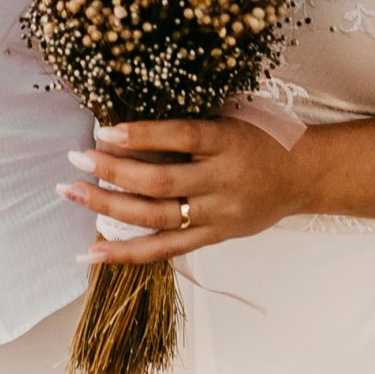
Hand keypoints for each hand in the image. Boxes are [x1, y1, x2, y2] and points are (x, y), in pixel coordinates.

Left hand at [59, 116, 304, 266]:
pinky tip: (92, 251)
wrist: (302, 176)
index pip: (181, 136)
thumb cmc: (259, 140)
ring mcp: (218, 214)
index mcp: (228, 142)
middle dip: (113, 171)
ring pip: (156, 217)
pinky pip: (164, 249)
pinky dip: (125, 252)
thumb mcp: (230, 120)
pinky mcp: (214, 237)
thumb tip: (124, 129)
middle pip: (161, 182)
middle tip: (76, 158)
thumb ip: (187, 129)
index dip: (142, 135)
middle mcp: (223, 180)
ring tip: (71, 192)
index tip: (103, 130)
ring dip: (108, 206)